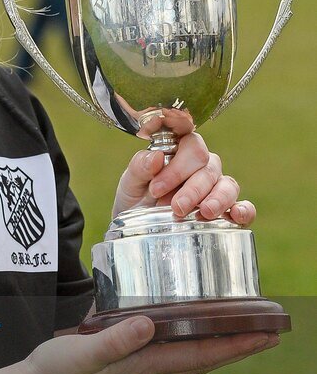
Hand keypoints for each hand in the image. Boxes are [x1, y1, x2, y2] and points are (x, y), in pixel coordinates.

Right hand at [26, 316, 277, 373]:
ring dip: (220, 343)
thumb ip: (113, 342)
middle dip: (239, 345)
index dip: (236, 344)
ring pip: (191, 353)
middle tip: (270, 330)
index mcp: (144, 364)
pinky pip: (171, 347)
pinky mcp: (127, 357)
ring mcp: (138, 364)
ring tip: (241, 329)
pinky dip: (191, 337)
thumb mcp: (81, 352)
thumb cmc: (56, 371)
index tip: (267, 333)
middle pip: (206, 356)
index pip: (201, 353)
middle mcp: (148, 366)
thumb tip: (148, 324)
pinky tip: (187, 326)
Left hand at [111, 132, 255, 224]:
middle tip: (175, 208)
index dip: (178, 165)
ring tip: (204, 213)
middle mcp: (202, 166)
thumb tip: (156, 157)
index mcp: (180, 151)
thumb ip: (139, 167)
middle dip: (193, 188)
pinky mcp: (226, 211)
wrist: (137, 228)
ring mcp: (217, 187)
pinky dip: (245, 210)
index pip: (191, 145)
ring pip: (227, 184)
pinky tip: (236, 216)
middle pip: (209, 166)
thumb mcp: (130, 183)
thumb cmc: (136, 198)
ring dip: (217, 198)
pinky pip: (245, 206)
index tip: (156, 187)